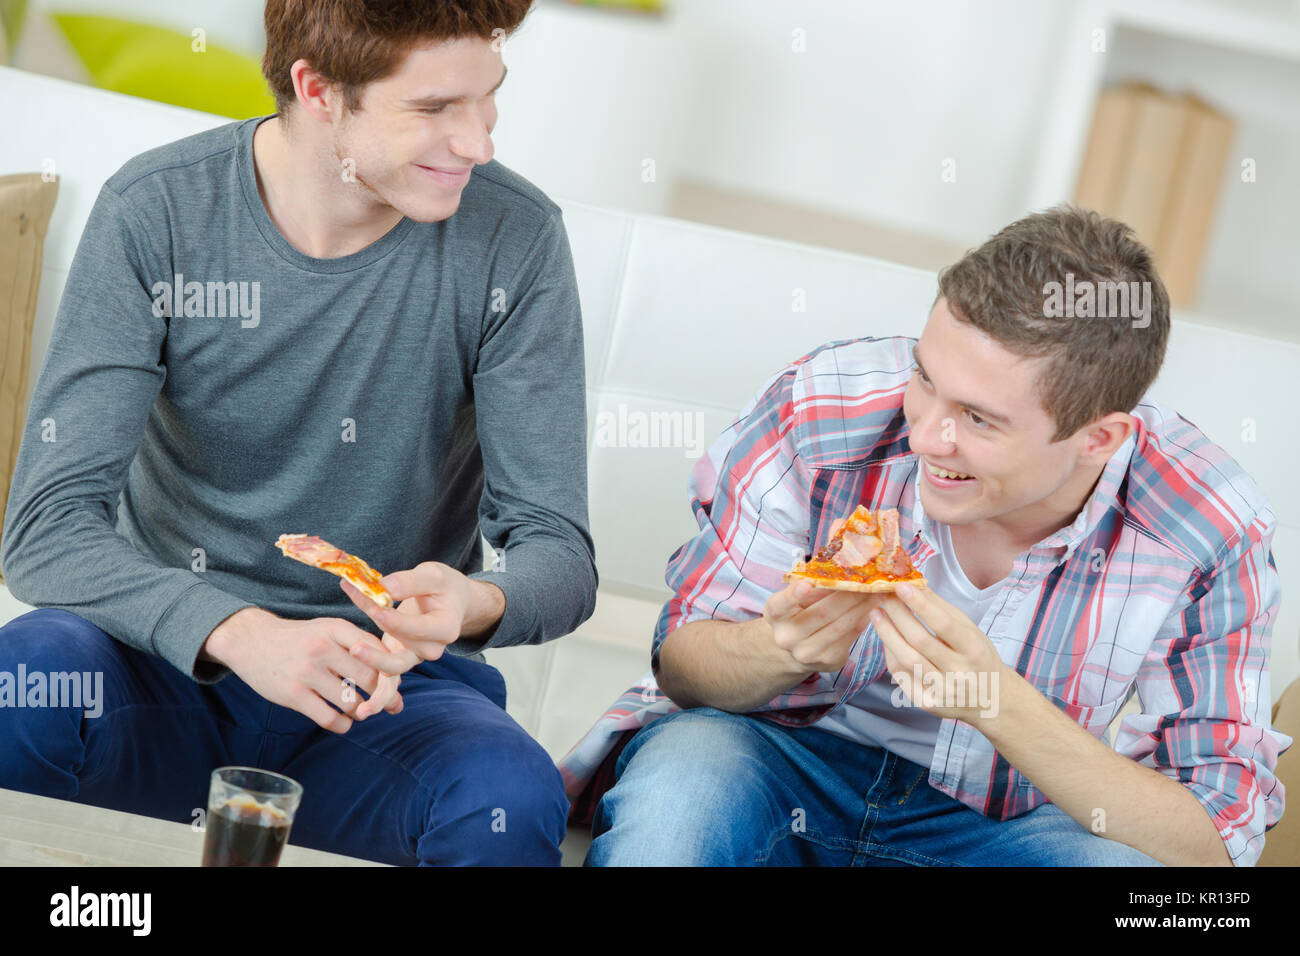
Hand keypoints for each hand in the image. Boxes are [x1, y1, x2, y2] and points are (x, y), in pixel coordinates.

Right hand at [204, 608, 404, 733]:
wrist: (250, 640)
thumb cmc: (299, 638)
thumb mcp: (328, 628)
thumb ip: (359, 644)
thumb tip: (393, 670)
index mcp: (336, 628)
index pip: (378, 652)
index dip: (392, 671)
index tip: (396, 683)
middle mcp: (323, 648)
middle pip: (370, 679)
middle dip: (384, 696)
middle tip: (389, 704)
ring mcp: (307, 672)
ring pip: (351, 702)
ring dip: (362, 711)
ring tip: (362, 711)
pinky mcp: (292, 694)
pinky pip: (329, 718)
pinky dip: (342, 725)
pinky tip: (344, 722)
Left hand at [339, 561, 472, 671]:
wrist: (450, 602)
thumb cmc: (443, 587)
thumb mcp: (433, 575)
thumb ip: (411, 581)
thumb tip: (385, 588)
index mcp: (446, 628)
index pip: (418, 628)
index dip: (394, 619)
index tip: (372, 604)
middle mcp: (433, 648)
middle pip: (401, 644)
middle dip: (377, 631)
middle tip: (355, 632)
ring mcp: (417, 656)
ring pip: (392, 665)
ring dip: (371, 658)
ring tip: (353, 649)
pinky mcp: (402, 658)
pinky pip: (384, 664)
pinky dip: (368, 658)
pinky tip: (351, 647)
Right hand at [763, 579, 884, 674]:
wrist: (795, 650)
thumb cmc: (797, 614)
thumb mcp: (794, 600)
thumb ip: (811, 588)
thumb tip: (843, 572)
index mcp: (775, 615)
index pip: (780, 605)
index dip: (793, 595)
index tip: (807, 583)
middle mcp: (787, 637)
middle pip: (821, 613)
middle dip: (848, 595)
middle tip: (868, 581)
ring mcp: (807, 653)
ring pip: (840, 626)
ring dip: (862, 608)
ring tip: (877, 594)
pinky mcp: (827, 661)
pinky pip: (850, 637)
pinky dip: (863, 621)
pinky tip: (873, 610)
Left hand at [870, 582, 1006, 723]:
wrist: (991, 700)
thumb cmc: (979, 658)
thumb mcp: (971, 631)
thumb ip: (943, 610)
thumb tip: (916, 585)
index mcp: (973, 650)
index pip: (943, 624)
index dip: (920, 604)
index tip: (901, 586)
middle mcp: (958, 673)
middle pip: (920, 640)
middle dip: (897, 615)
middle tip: (883, 596)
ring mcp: (941, 690)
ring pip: (905, 659)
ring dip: (887, 633)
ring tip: (876, 614)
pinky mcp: (926, 703)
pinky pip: (901, 676)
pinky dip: (890, 655)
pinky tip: (886, 639)